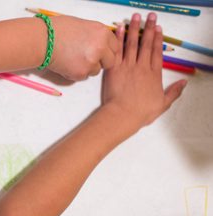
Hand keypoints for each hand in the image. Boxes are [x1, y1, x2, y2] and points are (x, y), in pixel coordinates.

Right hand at [47, 15, 118, 80]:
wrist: (43, 39)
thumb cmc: (58, 30)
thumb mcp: (84, 26)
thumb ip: (96, 36)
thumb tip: (101, 44)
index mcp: (102, 33)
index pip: (115, 47)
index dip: (108, 51)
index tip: (102, 54)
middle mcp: (101, 47)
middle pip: (110, 62)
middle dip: (101, 62)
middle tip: (88, 59)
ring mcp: (92, 61)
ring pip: (96, 71)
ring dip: (87, 68)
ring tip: (73, 59)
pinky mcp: (81, 73)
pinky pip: (83, 76)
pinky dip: (76, 73)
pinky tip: (67, 63)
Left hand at [101, 13, 186, 133]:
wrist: (123, 114)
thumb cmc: (142, 112)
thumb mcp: (163, 104)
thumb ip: (174, 92)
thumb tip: (184, 83)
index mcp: (154, 75)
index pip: (157, 53)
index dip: (158, 40)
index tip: (159, 28)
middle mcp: (142, 67)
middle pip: (146, 44)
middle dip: (148, 29)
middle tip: (150, 16)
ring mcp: (128, 67)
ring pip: (132, 44)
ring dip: (134, 29)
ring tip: (135, 17)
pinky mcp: (114, 69)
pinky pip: (117, 51)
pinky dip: (118, 39)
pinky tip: (120, 29)